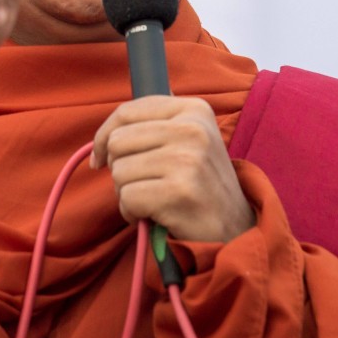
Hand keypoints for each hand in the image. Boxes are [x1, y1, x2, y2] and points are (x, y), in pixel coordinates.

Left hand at [91, 96, 254, 242]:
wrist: (236, 228)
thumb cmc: (200, 184)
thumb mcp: (188, 141)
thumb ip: (152, 126)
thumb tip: (103, 138)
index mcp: (193, 109)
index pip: (127, 112)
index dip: (104, 136)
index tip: (101, 157)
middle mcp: (192, 129)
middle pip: (117, 141)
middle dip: (119, 168)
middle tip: (143, 183)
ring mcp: (188, 159)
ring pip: (119, 171)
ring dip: (127, 193)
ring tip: (154, 200)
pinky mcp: (179, 192)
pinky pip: (127, 198)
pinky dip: (132, 213)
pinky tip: (154, 216)